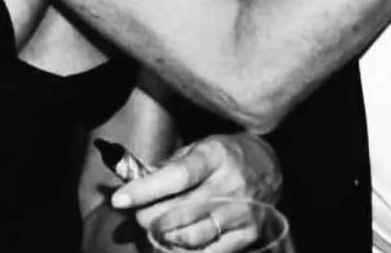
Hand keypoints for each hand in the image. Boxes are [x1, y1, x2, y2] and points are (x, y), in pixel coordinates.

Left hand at [110, 133, 281, 248]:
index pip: (176, 175)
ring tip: (159, 230)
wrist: (270, 166)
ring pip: (192, 236)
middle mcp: (230, 183)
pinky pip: (210, 252)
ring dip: (165, 238)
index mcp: (215, 155)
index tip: (120, 198)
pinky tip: (178, 243)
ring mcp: (241, 211)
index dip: (146, 189)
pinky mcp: (249, 233)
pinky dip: (187, 252)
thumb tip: (135, 182)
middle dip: (149, 218)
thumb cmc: (226, 155)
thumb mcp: (198, 148)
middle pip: (179, 211)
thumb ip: (168, 166)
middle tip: (139, 216)